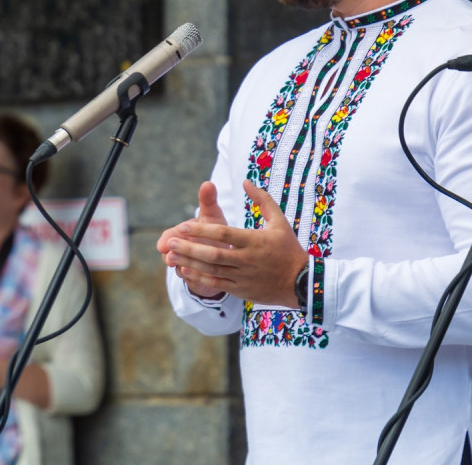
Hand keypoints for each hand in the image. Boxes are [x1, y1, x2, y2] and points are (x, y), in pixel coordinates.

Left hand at [161, 179, 306, 306]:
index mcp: (254, 241)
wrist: (301, 283)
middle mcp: (247, 259)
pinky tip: (184, 270)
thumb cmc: (288, 248)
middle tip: (170, 241)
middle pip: (213, 253)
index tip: (185, 225)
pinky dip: (199, 277)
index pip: (224, 234)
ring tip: (171, 255)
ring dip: (189, 262)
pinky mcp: (241, 289)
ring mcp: (243, 276)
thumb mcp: (279, 221)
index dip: (202, 230)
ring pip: (212, 269)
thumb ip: (262, 199)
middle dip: (190, 248)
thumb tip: (246, 181)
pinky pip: (217, 283)